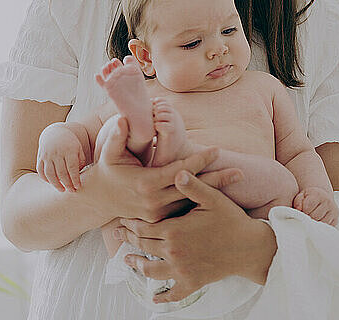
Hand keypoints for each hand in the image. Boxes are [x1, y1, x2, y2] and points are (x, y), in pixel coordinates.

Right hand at [36, 123, 85, 191]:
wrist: (55, 133)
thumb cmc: (70, 143)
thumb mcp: (78, 148)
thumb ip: (80, 161)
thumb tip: (79, 176)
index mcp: (69, 150)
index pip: (72, 167)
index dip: (75, 178)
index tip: (78, 187)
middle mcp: (57, 152)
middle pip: (61, 172)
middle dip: (67, 183)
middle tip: (72, 191)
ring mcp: (47, 155)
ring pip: (50, 173)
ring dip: (56, 184)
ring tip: (62, 190)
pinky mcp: (40, 157)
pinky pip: (41, 171)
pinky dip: (45, 179)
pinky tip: (51, 183)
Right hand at [95, 116, 245, 222]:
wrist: (98, 200)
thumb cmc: (107, 171)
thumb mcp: (109, 153)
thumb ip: (118, 136)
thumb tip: (125, 118)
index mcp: (146, 184)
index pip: (179, 171)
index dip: (199, 160)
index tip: (217, 150)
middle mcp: (154, 202)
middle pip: (192, 189)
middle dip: (217, 180)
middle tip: (241, 172)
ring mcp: (158, 214)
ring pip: (192, 202)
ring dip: (214, 192)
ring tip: (234, 181)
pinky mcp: (160, 220)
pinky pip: (184, 209)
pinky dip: (202, 201)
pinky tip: (220, 195)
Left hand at [115, 169, 267, 303]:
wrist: (250, 248)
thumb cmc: (231, 219)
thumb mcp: (212, 198)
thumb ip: (192, 186)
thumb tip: (178, 172)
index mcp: (174, 231)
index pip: (144, 227)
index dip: (131, 223)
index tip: (121, 220)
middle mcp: (174, 252)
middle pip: (144, 246)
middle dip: (128, 240)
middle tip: (118, 236)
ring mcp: (182, 270)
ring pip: (151, 270)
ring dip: (137, 265)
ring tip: (128, 260)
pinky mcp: (193, 283)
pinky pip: (173, 293)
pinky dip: (162, 297)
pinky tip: (155, 298)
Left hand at [293, 187, 338, 225]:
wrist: (322, 197)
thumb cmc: (309, 197)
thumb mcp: (302, 195)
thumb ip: (298, 201)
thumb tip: (299, 210)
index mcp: (318, 194)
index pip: (307, 208)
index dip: (302, 211)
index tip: (300, 211)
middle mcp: (328, 202)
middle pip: (314, 216)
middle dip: (307, 218)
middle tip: (304, 217)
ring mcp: (334, 211)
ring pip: (321, 223)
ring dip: (313, 224)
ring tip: (310, 220)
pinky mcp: (336, 220)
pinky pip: (327, 228)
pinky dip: (320, 228)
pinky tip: (316, 224)